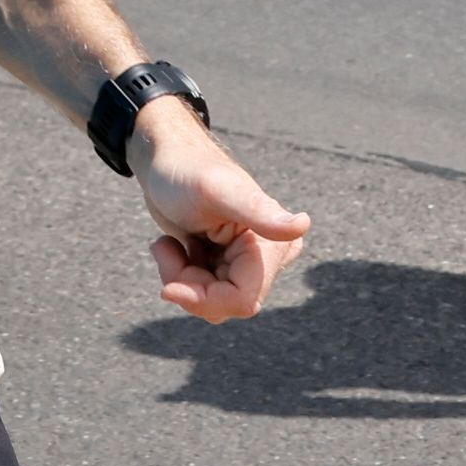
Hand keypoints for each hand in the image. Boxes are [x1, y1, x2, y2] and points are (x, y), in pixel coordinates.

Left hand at [134, 114, 308, 319]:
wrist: (163, 162)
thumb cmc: (185, 171)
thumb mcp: (215, 190)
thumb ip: (257, 211)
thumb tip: (302, 225)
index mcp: (273, 242)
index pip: (241, 300)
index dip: (202, 299)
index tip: (168, 286)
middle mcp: (267, 258)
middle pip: (222, 304)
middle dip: (188, 283)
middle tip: (171, 247)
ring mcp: (246, 265)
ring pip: (210, 303)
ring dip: (181, 278)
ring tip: (174, 244)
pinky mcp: (226, 267)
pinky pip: (202, 294)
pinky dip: (179, 275)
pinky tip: (178, 246)